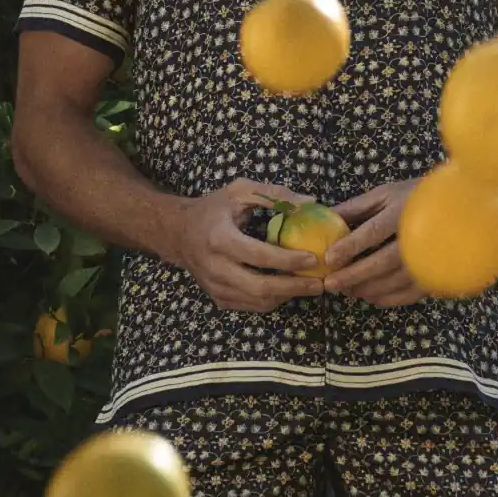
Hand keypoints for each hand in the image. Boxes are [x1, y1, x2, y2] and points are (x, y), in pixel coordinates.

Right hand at [165, 179, 327, 312]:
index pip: (259, 255)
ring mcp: (215, 286)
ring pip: (256, 301)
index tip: (313, 259)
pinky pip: (249, 306)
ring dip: (286, 296)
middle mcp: (215, 267)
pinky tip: (287, 289)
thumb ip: (274, 195)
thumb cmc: (213, 208)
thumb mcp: (240, 191)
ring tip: (309, 287)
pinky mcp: (217, 298)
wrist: (178, 232)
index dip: (288, 260)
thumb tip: (309, 203)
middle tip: (319, 284)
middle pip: (260, 286)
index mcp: (220, 238)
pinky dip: (272, 300)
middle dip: (294, 287)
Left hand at [322, 180, 426, 306]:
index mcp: (401, 212)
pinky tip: (371, 298)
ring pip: (395, 281)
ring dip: (368, 289)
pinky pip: (410, 293)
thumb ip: (356, 208)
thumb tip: (327, 218)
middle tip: (331, 284)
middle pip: (382, 262)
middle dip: (354, 275)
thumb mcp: (385, 194)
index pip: (373, 232)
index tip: (329, 258)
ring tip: (347, 291)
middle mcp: (416, 237)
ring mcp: (428, 258)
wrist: (455, 207)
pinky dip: (389, 299)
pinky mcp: (435, 274)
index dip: (350, 246)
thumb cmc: (413, 197)